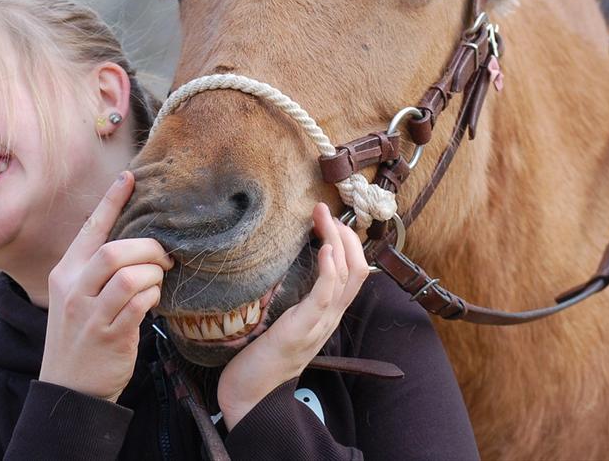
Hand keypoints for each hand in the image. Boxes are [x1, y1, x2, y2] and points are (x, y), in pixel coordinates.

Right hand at [39, 171, 173, 401]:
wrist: (70, 391)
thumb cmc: (82, 337)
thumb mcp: (78, 298)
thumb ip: (98, 270)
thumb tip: (137, 241)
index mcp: (65, 273)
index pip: (90, 229)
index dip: (111, 201)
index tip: (128, 177)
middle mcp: (73, 290)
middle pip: (113, 250)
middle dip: (147, 248)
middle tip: (163, 257)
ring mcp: (88, 314)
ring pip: (128, 276)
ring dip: (152, 275)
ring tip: (157, 282)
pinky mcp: (108, 336)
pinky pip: (138, 305)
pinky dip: (152, 298)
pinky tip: (152, 303)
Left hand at [217, 203, 369, 427]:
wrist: (250, 396)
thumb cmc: (260, 358)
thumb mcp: (283, 323)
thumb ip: (293, 302)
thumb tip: (286, 271)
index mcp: (327, 315)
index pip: (354, 273)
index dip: (348, 243)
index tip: (330, 220)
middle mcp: (330, 318)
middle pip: (358, 269)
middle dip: (346, 235)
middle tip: (326, 212)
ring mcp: (320, 323)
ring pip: (347, 275)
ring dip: (337, 241)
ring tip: (324, 218)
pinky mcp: (303, 327)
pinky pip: (326, 294)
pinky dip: (329, 268)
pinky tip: (324, 248)